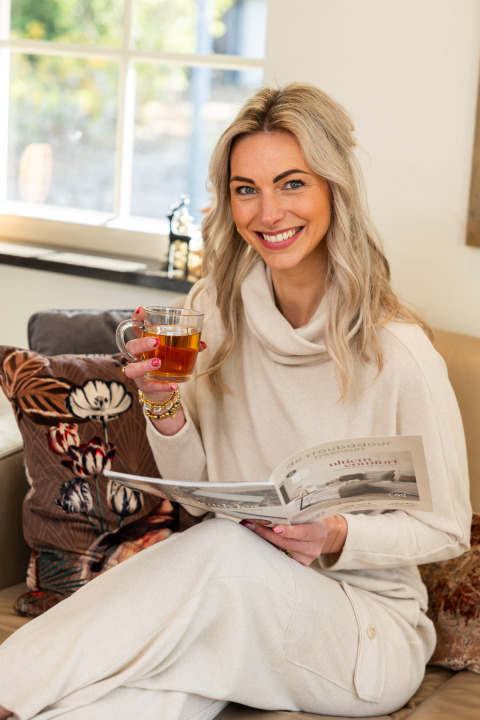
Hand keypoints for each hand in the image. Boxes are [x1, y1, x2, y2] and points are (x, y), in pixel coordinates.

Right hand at [122, 306, 205, 434]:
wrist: (162, 388)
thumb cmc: (167, 363)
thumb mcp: (177, 351)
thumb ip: (189, 345)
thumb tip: (202, 344)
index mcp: (144, 343)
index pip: (135, 327)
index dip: (136, 318)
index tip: (141, 310)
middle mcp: (137, 356)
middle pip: (131, 347)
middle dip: (142, 343)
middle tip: (156, 342)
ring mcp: (138, 372)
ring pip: (132, 368)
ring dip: (144, 365)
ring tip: (159, 362)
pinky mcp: (144, 386)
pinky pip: (150, 387)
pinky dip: (161, 386)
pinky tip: (172, 385)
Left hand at [240, 515, 346, 565]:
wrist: (321, 534)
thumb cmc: (310, 520)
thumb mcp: (308, 515)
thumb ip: (294, 514)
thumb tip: (272, 507)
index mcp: (318, 532)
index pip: (303, 532)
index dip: (288, 531)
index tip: (274, 527)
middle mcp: (314, 548)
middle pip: (287, 543)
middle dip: (267, 533)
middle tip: (252, 524)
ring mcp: (306, 558)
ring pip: (282, 550)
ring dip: (264, 540)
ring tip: (250, 529)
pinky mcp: (299, 564)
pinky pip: (282, 556)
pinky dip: (270, 547)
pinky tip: (258, 540)